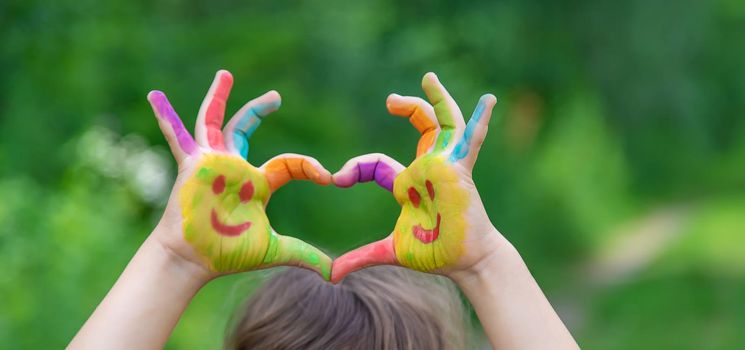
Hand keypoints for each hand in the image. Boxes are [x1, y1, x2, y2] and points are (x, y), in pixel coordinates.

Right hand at [148, 70, 331, 280]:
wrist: (194, 259)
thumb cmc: (228, 253)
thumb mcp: (274, 250)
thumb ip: (304, 255)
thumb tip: (335, 273)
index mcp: (257, 183)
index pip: (288, 164)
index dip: (310, 167)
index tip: (329, 176)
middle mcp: (234, 167)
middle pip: (246, 129)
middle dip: (259, 110)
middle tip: (276, 96)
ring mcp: (212, 162)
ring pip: (215, 121)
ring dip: (218, 98)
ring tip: (225, 74)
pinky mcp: (193, 163)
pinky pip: (178, 136)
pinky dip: (166, 116)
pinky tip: (153, 95)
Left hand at [331, 72, 498, 282]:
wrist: (464, 263)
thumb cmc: (433, 254)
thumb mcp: (389, 251)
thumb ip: (360, 258)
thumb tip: (330, 275)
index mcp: (408, 183)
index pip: (377, 163)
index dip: (354, 168)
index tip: (334, 178)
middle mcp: (427, 168)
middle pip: (420, 126)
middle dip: (408, 107)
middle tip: (390, 100)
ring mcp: (445, 166)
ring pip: (444, 123)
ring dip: (438, 100)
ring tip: (428, 78)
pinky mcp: (459, 170)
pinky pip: (471, 141)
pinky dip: (480, 120)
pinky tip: (488, 100)